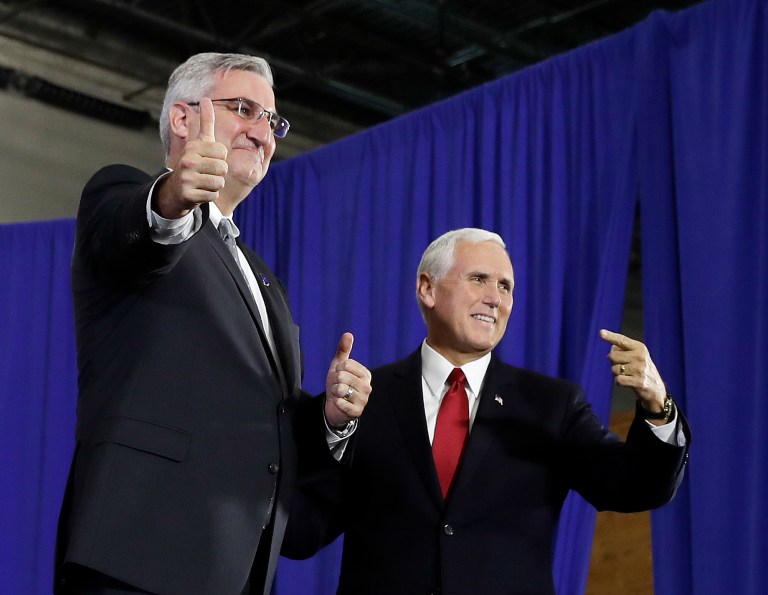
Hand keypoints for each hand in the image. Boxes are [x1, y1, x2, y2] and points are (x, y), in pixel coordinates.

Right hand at [156, 97, 228, 217]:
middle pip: (223, 168)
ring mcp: (187, 178)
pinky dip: (209, 195)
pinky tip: (200, 191)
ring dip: (215, 185)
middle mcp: (188, 161)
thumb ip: (206, 122)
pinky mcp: (188, 194)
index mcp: (193, 147)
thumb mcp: (200, 142)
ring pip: (219, 182)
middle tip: (206, 172)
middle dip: (219, 172)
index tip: (208, 159)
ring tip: (204, 181)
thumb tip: (206, 99)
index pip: (223, 152)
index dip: (220, 158)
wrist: (177, 189)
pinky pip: (213, 195)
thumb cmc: (194, 163)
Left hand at [324, 332, 371, 428]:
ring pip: (340, 389)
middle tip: (338, 386)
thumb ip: (343, 350)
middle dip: (335, 381)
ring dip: (334, 392)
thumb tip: (348, 334)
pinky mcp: (357, 412)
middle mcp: (367, 386)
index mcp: (365, 374)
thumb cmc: (338, 384)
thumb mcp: (338, 366)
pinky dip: (336, 402)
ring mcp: (364, 400)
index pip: (346, 364)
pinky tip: (339, 403)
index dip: (338, 369)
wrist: (334, 407)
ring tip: (339, 395)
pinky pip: (340, 403)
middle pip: (342, 376)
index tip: (340, 375)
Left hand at [600, 329, 666, 413]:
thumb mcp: (637, 356)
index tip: (601, 332)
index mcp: (640, 348)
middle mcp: (640, 356)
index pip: (621, 340)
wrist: (656, 389)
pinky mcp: (638, 382)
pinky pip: (618, 380)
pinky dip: (619, 382)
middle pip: (612, 356)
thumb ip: (624, 350)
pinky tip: (628, 382)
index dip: (610, 336)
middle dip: (614, 363)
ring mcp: (640, 369)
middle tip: (625, 367)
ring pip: (614, 369)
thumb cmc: (642, 370)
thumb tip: (612, 347)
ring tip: (628, 375)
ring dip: (617, 374)